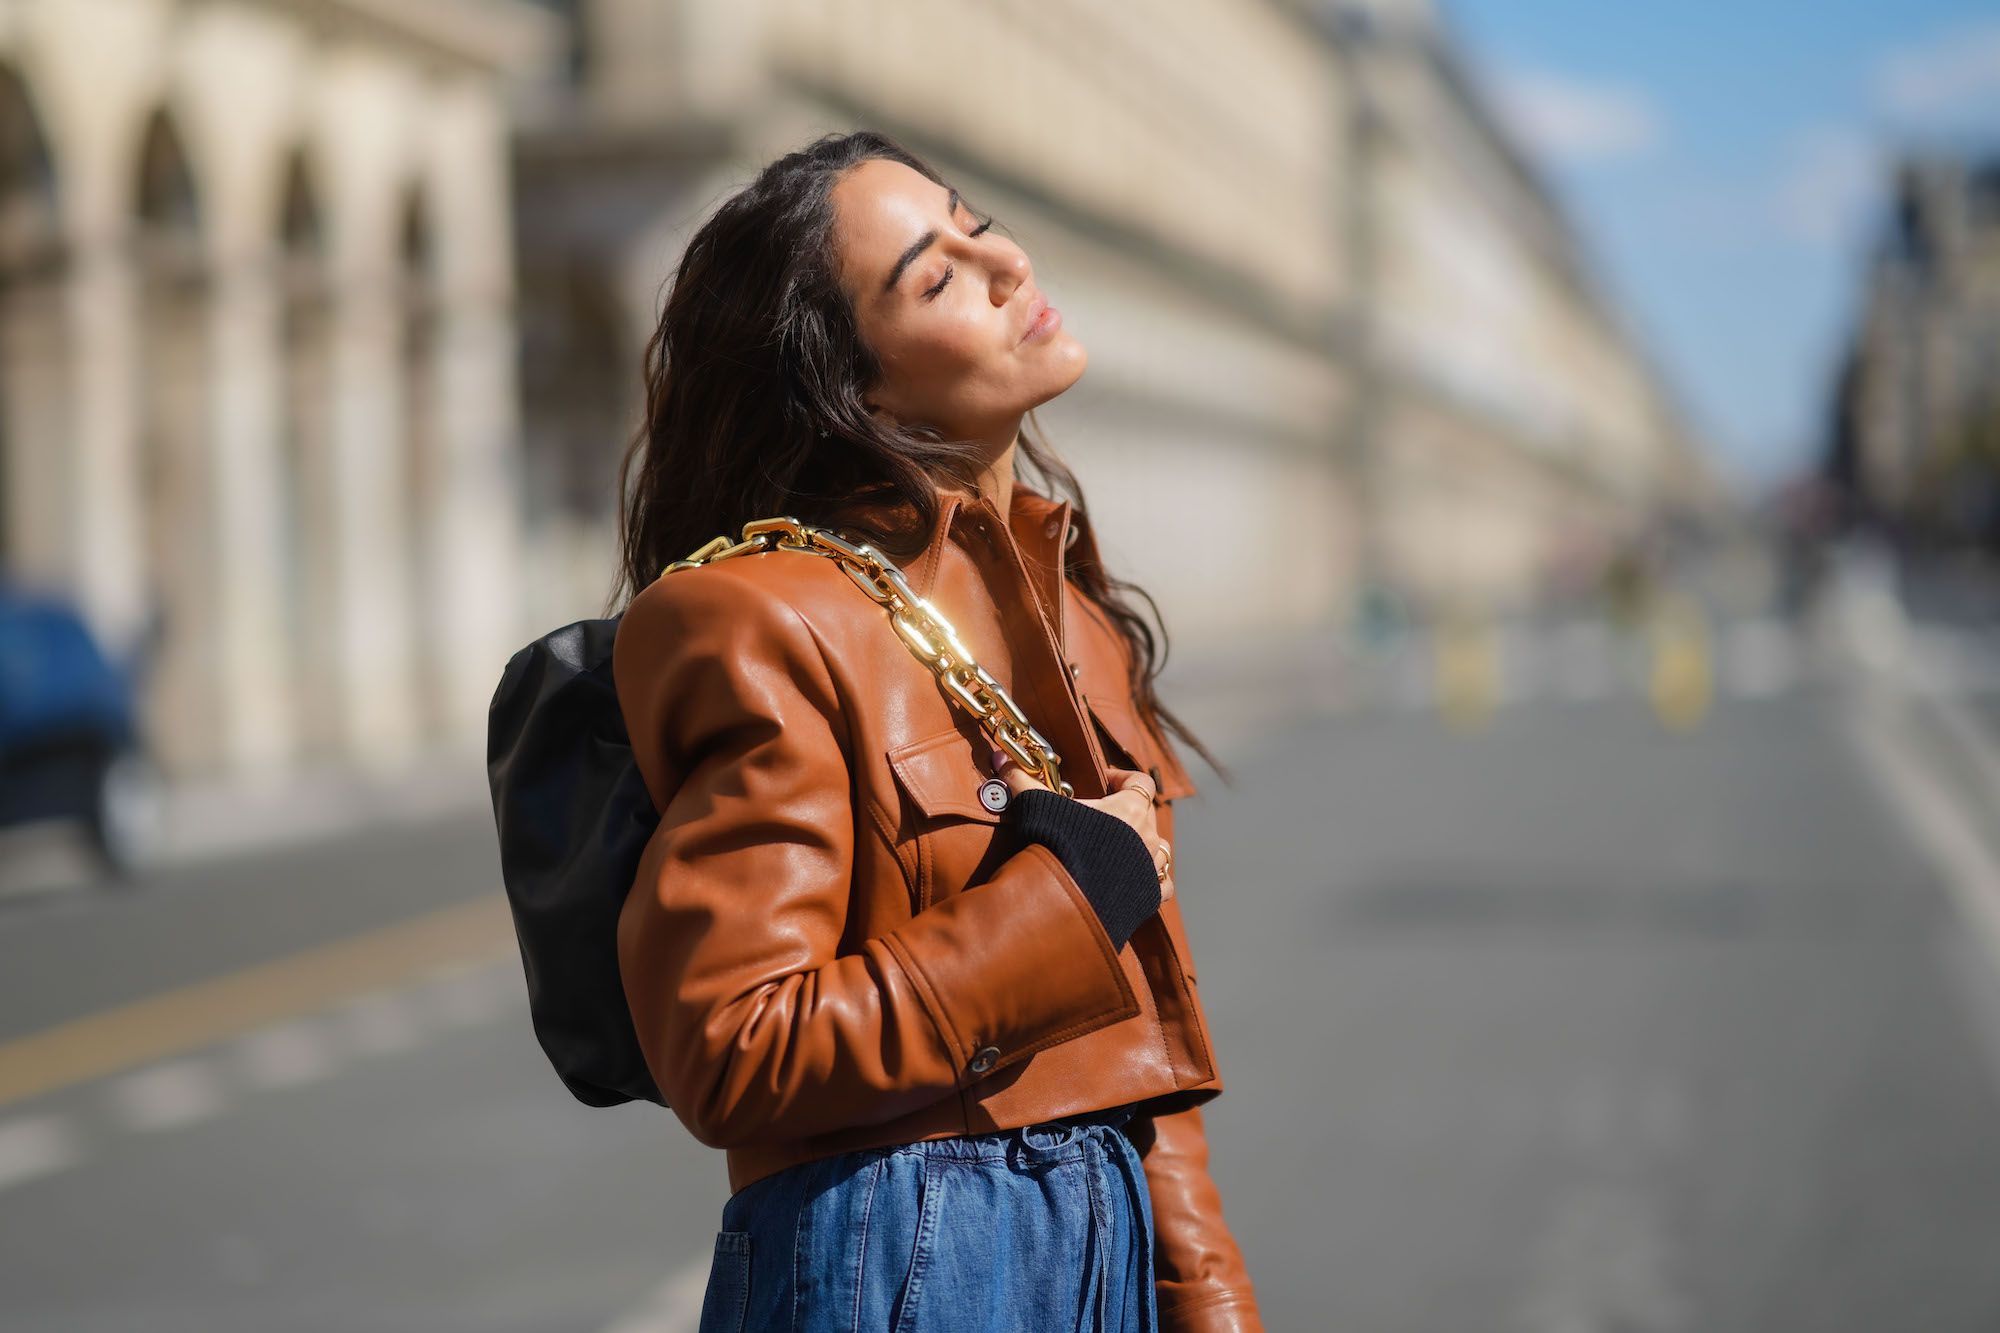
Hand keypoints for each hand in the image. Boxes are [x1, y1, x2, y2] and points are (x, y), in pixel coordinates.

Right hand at [992, 750, 1174, 902]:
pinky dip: (1154, 879)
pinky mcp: (1150, 895)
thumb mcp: (1039, 807)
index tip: (1104, 782)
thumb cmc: (1060, 846)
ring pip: (1160, 848)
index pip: (1140, 781)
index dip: (1124, 777)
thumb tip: (1000, 758)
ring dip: (1144, 845)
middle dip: (1129, 812)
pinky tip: (1138, 879)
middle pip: (1148, 813)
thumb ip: (1021, 780)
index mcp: (1130, 809)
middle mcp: (1149, 835)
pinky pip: (1163, 883)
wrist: (1070, 899)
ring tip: (1121, 848)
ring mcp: (1153, 867)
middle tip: (1102, 818)